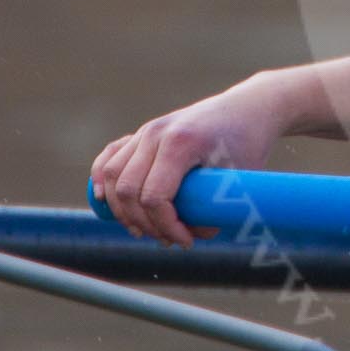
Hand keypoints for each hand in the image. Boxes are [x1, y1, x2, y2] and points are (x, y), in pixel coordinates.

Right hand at [92, 72, 297, 245]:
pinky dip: (101, 178)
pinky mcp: (142, 133)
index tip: (186, 241)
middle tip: (169, 239)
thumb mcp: (241, 178)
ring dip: (122, 209)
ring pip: (113, 175)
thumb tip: (194, 235)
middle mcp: (157, 133)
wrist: (248, 108)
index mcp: (182, 143)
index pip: (155, 196)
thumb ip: (217, 209)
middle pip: (128, 190)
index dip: (166, 227)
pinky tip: (103, 199)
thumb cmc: (248, 144)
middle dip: (144, 224)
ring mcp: (146, 131)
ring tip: (144, 230)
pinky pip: (109, 155)